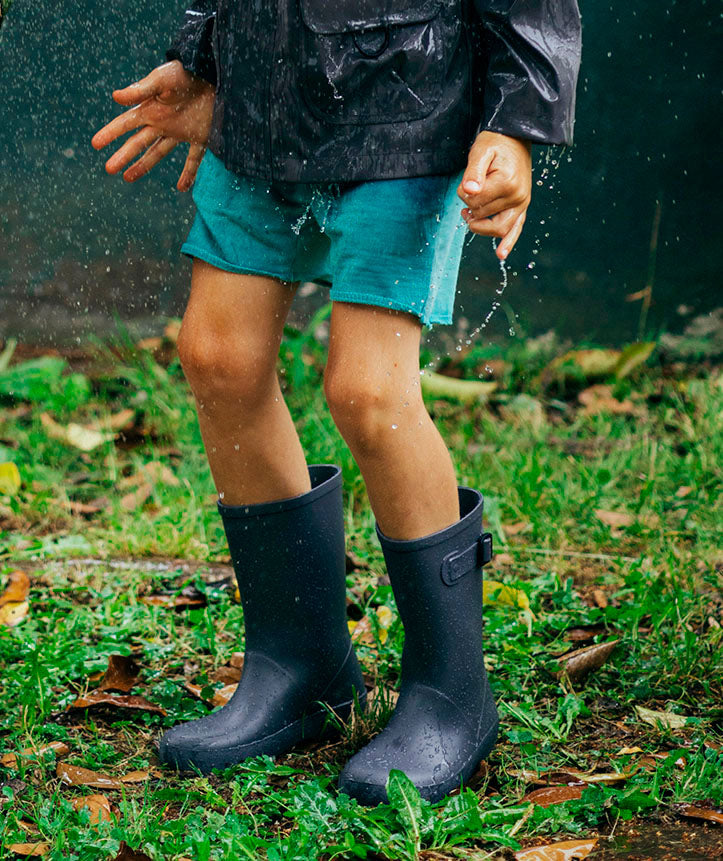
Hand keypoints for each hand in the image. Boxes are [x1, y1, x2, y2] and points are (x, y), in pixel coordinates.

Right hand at [91, 61, 215, 190]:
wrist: (217, 76)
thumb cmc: (187, 73)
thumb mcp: (162, 80)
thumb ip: (140, 90)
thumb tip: (115, 97)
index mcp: (151, 108)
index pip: (126, 123)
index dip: (110, 133)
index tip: (95, 144)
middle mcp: (163, 122)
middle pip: (139, 142)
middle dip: (123, 155)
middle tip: (109, 169)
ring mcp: (181, 130)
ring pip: (158, 152)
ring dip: (144, 165)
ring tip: (128, 178)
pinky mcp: (201, 137)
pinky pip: (194, 159)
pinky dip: (189, 174)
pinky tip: (182, 188)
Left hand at [457, 131, 531, 259]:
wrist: (515, 138)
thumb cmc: (495, 144)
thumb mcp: (480, 151)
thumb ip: (473, 171)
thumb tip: (469, 191)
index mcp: (507, 183)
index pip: (475, 202)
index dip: (464, 194)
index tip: (466, 181)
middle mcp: (517, 196)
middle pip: (483, 215)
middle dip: (470, 207)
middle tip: (466, 194)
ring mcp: (522, 204)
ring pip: (497, 228)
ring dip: (480, 226)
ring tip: (468, 217)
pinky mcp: (522, 208)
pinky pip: (516, 229)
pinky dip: (508, 242)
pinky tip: (500, 255)